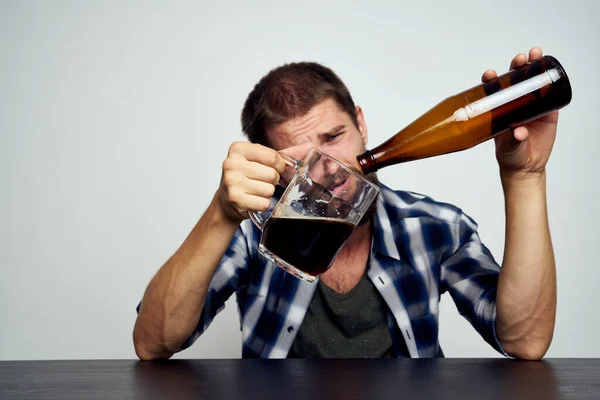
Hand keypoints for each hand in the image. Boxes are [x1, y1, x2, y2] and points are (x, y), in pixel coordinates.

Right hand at [216, 142, 312, 222]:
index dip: (279, 166)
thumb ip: (282, 154)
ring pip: (269, 190)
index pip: (272, 156)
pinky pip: (263, 203)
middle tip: (260, 181)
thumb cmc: (245, 177)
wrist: (226, 200)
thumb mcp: (258, 160)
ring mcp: (231, 182)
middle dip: (272, 181)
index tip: (273, 169)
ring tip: (255, 191)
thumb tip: (309, 147)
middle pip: (272, 174)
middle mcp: (231, 163)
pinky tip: (253, 200)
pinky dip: (262, 204)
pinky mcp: (235, 199)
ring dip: (267, 193)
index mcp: (238, 149)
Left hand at [482, 47, 558, 181]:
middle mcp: (513, 104)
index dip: (491, 80)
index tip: (490, 74)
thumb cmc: (510, 155)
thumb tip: (519, 132)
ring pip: (532, 82)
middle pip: (513, 80)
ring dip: (533, 66)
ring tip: (535, 55)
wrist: (527, 166)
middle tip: (519, 60)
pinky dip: (550, 81)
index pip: (492, 91)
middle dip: (516, 66)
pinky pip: (549, 94)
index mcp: (498, 110)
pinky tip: (551, 70)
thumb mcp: (507, 148)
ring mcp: (530, 106)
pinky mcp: (546, 111)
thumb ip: (513, 140)